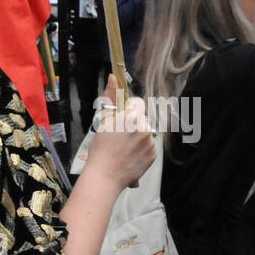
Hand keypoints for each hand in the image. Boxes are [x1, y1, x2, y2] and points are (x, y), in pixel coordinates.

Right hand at [87, 75, 154, 190]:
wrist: (105, 176)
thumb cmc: (100, 148)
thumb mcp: (103, 120)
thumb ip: (110, 97)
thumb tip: (113, 78)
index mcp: (132, 117)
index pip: (137, 102)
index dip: (128, 108)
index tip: (120, 117)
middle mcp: (145, 127)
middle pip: (141, 118)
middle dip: (132, 123)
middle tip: (119, 136)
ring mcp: (151, 142)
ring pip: (146, 131)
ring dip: (138, 136)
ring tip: (124, 147)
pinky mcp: (154, 155)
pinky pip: (149, 145)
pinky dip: (142, 148)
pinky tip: (130, 155)